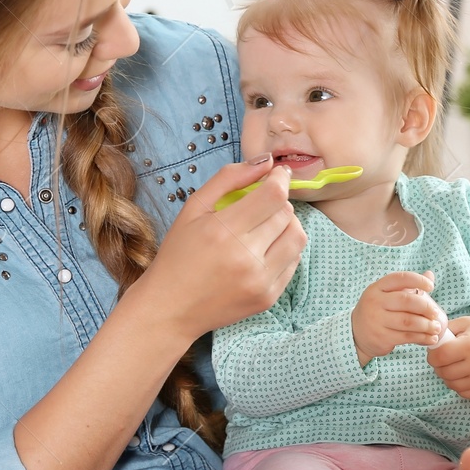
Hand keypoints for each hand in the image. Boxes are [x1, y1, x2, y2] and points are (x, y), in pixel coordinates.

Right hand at [134, 158, 305, 340]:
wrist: (170, 307)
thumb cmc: (178, 254)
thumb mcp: (193, 208)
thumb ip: (229, 178)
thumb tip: (266, 162)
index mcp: (224, 230)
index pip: (274, 195)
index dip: (280, 179)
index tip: (277, 175)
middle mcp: (245, 257)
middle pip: (287, 214)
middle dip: (279, 202)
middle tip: (262, 204)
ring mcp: (260, 280)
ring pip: (298, 237)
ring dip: (288, 224)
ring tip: (267, 225)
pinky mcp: (268, 298)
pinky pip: (294, 262)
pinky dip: (285, 249)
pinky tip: (265, 249)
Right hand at [351, 270, 444, 365]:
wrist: (356, 334)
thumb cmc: (378, 311)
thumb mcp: (386, 295)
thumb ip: (407, 286)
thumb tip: (430, 274)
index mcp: (377, 288)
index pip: (400, 278)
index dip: (418, 280)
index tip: (431, 287)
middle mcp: (375, 302)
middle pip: (406, 301)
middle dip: (425, 307)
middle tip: (436, 313)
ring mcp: (377, 320)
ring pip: (408, 321)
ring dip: (426, 325)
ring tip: (437, 328)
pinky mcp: (381, 337)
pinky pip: (406, 337)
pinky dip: (422, 338)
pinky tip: (431, 338)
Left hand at [425, 316, 469, 399]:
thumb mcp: (464, 323)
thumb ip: (445, 330)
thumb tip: (430, 338)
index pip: (440, 357)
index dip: (432, 355)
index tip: (435, 351)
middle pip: (444, 372)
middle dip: (439, 365)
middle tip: (445, 358)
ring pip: (451, 384)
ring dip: (448, 376)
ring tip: (454, 365)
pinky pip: (462, 393)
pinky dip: (458, 385)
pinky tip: (463, 374)